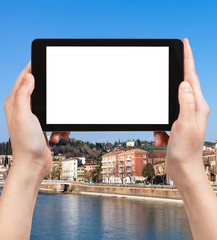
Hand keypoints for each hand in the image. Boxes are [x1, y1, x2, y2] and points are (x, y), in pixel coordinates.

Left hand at [4, 62, 69, 178]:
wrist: (33, 164)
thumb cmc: (26, 143)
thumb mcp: (24, 116)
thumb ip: (24, 95)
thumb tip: (29, 77)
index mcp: (15, 103)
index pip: (24, 78)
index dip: (33, 67)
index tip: (42, 60)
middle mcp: (23, 108)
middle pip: (40, 90)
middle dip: (53, 95)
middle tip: (60, 94)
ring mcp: (33, 117)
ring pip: (52, 105)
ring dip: (59, 116)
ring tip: (56, 128)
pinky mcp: (43, 125)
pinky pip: (57, 119)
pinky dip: (60, 126)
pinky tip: (57, 135)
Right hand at [154, 38, 209, 185]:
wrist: (184, 170)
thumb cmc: (186, 151)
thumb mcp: (184, 124)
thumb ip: (185, 103)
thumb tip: (184, 83)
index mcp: (198, 106)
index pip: (192, 77)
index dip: (188, 58)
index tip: (186, 43)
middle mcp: (194, 108)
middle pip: (181, 86)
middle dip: (171, 83)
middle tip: (168, 70)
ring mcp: (186, 116)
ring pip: (169, 104)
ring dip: (161, 118)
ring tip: (163, 134)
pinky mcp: (178, 124)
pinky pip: (164, 118)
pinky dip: (160, 128)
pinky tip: (162, 139)